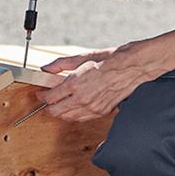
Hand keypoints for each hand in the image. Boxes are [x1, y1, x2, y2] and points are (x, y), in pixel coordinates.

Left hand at [34, 40, 163, 121]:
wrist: (134, 67)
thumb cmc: (113, 59)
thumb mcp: (84, 57)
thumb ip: (62, 64)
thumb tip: (46, 68)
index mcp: (76, 83)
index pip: (50, 97)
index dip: (42, 95)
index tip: (41, 92)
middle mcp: (82, 98)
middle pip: (55, 111)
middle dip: (48, 106)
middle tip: (48, 99)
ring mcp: (92, 107)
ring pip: (67, 117)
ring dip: (61, 111)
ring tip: (60, 103)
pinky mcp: (101, 112)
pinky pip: (81, 118)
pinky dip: (74, 115)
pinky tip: (74, 107)